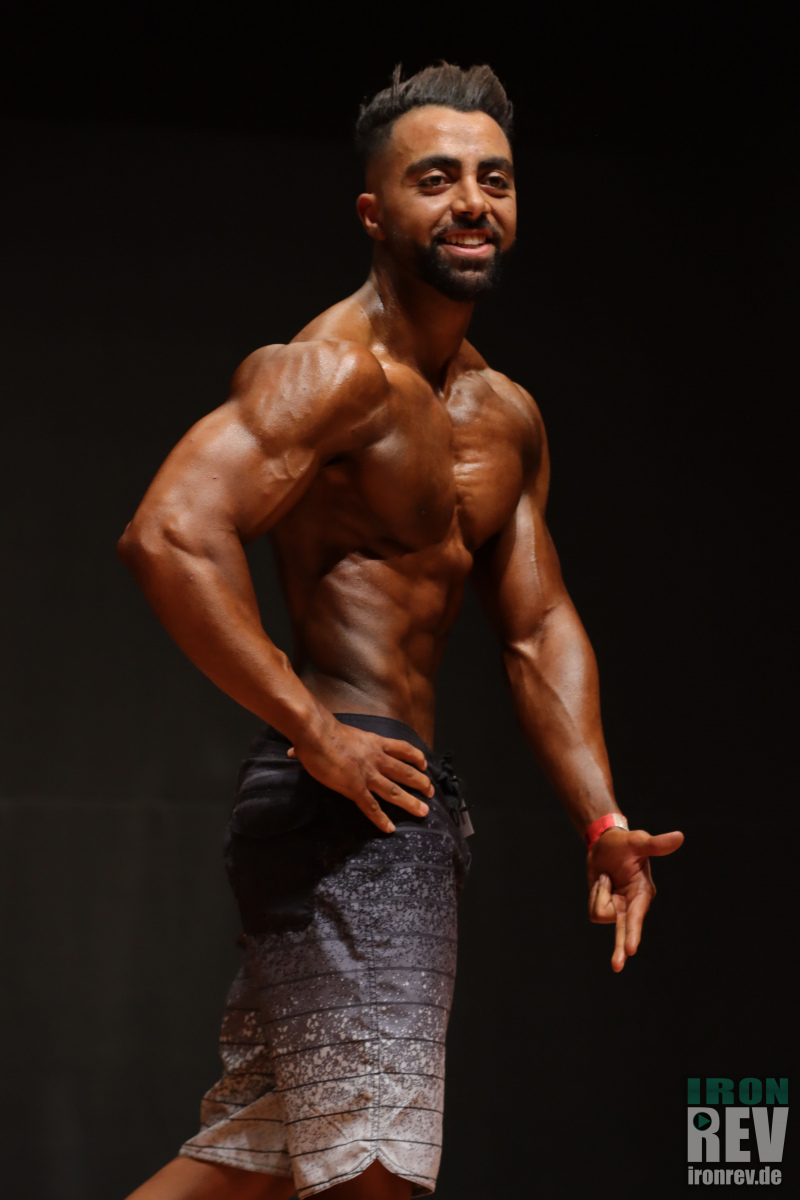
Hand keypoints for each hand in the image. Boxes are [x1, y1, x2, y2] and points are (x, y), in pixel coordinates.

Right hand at [287, 718, 434, 832]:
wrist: (317, 734)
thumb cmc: (320, 731)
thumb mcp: (335, 731)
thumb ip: (326, 741)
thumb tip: (297, 749)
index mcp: (374, 742)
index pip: (402, 749)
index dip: (415, 757)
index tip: (424, 764)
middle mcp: (376, 758)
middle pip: (405, 771)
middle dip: (420, 782)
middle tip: (430, 792)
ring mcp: (367, 774)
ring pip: (395, 790)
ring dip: (410, 802)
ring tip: (423, 812)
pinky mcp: (355, 788)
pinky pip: (371, 807)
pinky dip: (381, 819)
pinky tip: (390, 828)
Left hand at [587, 827, 683, 971]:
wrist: (605, 844)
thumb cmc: (624, 842)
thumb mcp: (638, 842)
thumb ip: (656, 844)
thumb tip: (679, 837)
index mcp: (643, 893)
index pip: (637, 916)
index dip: (633, 932)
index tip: (631, 949)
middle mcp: (633, 905)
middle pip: (625, 931)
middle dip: (620, 948)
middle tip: (617, 966)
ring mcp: (619, 909)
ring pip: (601, 914)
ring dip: (599, 892)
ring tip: (606, 876)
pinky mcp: (607, 908)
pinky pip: (594, 910)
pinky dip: (595, 893)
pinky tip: (601, 882)